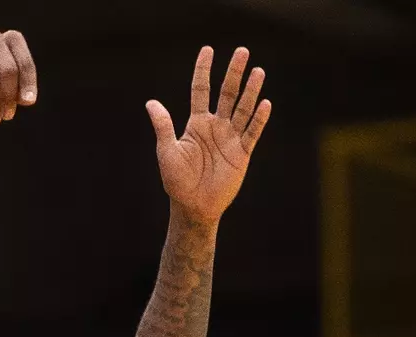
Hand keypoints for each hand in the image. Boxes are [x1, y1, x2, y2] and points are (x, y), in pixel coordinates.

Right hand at [0, 30, 37, 126]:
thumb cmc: (0, 85)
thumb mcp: (16, 88)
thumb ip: (23, 92)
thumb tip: (27, 99)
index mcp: (13, 40)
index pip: (25, 63)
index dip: (28, 83)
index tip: (28, 102)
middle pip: (8, 70)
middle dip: (9, 96)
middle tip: (8, 116)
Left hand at [145, 46, 271, 224]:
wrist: (194, 206)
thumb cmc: (177, 181)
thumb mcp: (167, 151)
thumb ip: (163, 126)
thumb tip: (150, 102)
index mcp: (196, 123)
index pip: (201, 90)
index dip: (203, 70)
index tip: (208, 50)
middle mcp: (215, 126)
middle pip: (227, 93)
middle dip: (234, 73)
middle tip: (242, 51)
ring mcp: (230, 138)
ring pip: (243, 109)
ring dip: (251, 91)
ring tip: (258, 71)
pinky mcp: (242, 153)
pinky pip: (252, 132)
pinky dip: (258, 119)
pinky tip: (265, 103)